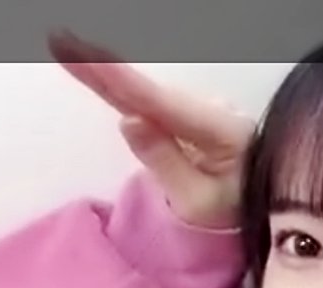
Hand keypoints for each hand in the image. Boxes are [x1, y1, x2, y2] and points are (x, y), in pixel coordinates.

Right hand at [48, 30, 256, 228]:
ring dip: (109, 73)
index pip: (162, 105)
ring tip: (68, 46)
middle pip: (149, 92)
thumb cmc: (231, 212)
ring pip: (148, 94)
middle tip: (60, 39)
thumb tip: (128, 120)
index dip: (121, 79)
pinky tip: (93, 64)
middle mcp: (214, 111)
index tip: (88, 57)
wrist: (262, 205)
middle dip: (104, 68)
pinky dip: (121, 84)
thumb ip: (165, 161)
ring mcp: (203, 109)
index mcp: (224, 132)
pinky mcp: (191, 114)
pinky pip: (150, 100)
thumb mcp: (197, 201)